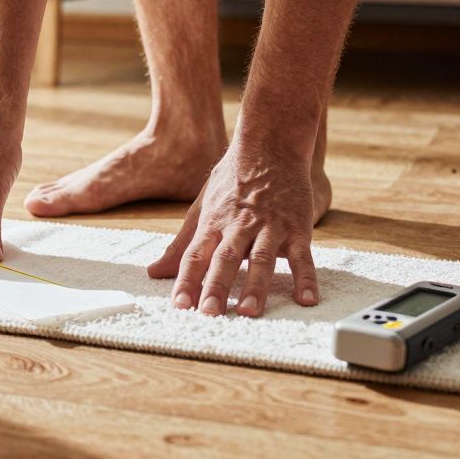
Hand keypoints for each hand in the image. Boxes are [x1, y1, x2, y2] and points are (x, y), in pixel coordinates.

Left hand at [146, 137, 317, 316]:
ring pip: (261, 258)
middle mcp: (239, 225)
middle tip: (209, 313)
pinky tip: (306, 299)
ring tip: (249, 312)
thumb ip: (181, 245)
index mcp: (213, 223)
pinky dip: (306, 278)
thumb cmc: (232, 179)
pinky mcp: (297, 227)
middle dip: (217, 287)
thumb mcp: (201, 207)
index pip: (195, 255)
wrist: (270, 144)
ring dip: (255, 286)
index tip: (179, 306)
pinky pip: (303, 256)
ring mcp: (270, 226)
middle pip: (225, 258)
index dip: (186, 280)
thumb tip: (153, 272)